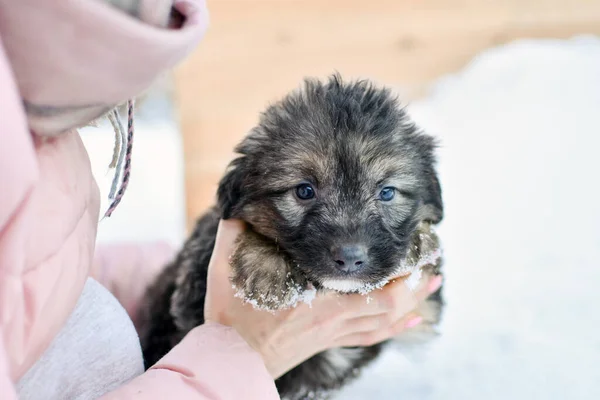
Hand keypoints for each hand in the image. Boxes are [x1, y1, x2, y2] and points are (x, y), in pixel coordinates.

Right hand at [204, 219, 441, 378]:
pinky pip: (372, 337)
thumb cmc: (231, 315)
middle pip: (388, 303)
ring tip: (433, 282)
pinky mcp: (330, 340)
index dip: (396, 270)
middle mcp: (332, 316)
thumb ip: (234, 233)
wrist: (231, 359)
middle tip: (433, 262)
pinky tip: (413, 321)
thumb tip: (235, 205)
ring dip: (413, 301)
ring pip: (385, 320)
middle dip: (415, 283)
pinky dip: (397, 328)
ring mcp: (334, 331)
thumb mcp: (226, 267)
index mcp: (314, 297)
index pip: (368, 285)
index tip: (410, 248)